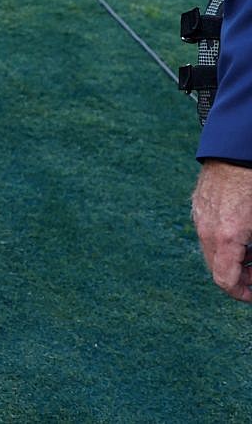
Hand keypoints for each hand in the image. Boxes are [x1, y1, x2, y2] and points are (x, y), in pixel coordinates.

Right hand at [192, 160, 251, 301]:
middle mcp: (207, 230)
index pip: (224, 280)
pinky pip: (207, 231)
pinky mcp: (198, 204)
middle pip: (216, 268)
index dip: (241, 294)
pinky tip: (241, 230)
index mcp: (226, 238)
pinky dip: (222, 240)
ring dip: (231, 258)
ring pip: (211, 250)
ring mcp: (200, 216)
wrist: (238, 151)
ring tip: (251, 251)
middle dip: (238, 276)